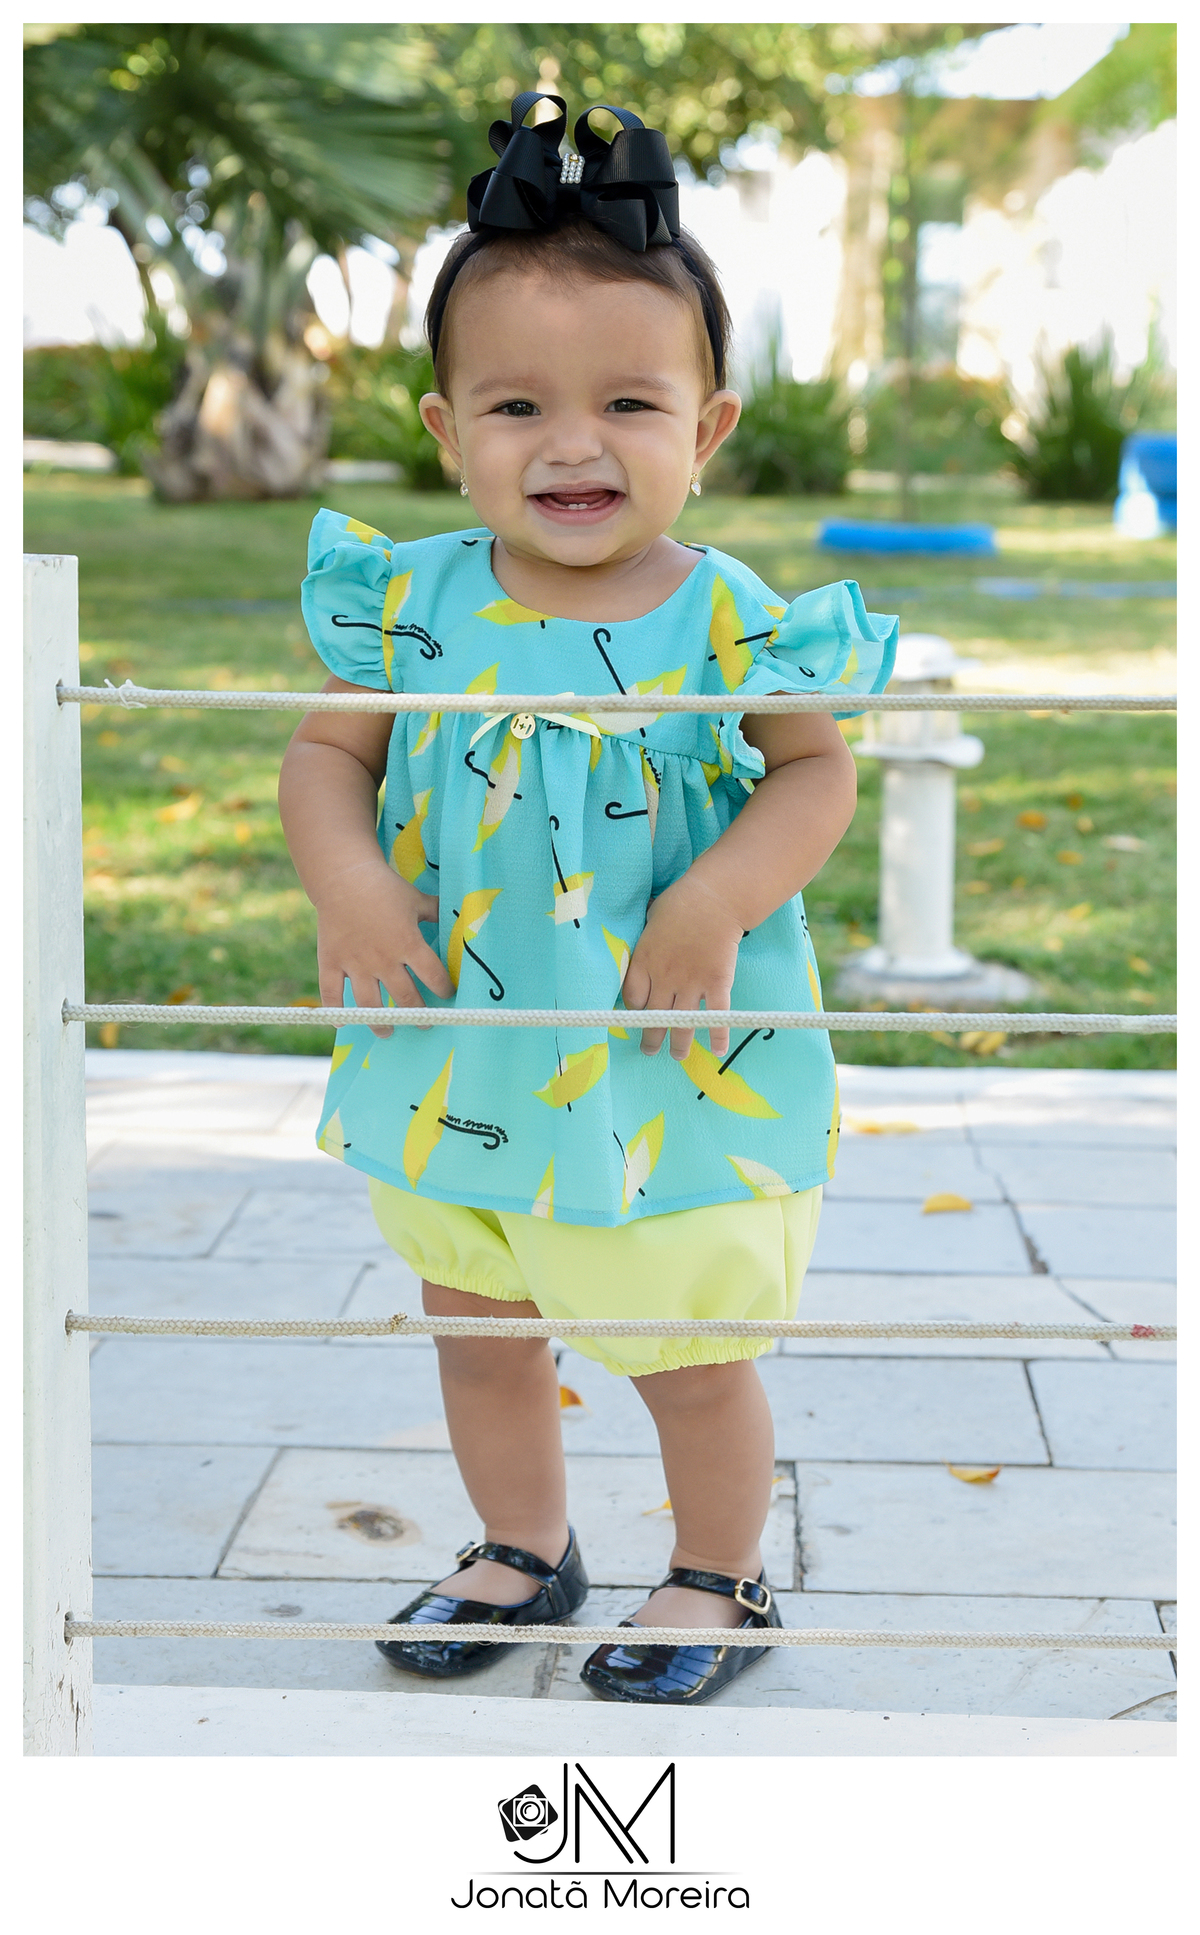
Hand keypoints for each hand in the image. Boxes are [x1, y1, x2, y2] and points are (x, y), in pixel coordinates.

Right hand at [315, 861, 451, 1038]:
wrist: (343, 877)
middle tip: (424, 1023)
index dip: (444, 989)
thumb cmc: (385, 888)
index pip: (434, 976)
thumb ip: (438, 914)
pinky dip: (336, 1011)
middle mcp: (383, 959)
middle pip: (406, 998)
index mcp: (408, 943)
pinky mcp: (331, 962)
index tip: (447, 995)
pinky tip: (342, 1024)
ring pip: (371, 1006)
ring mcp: (356, 963)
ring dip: (382, 1023)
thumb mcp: (417, 899)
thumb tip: (463, 918)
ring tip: (388, 1032)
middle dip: (419, 1015)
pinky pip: (331, 994)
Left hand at [621, 873, 742, 1060]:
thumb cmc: (680, 903)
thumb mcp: (649, 921)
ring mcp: (691, 982)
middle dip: (650, 1038)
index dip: (633, 1011)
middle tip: (649, 1049)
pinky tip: (717, 1050)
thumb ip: (645, 944)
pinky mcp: (717, 983)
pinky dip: (717, 1035)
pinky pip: (715, 1016)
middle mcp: (665, 977)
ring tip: (676, 1056)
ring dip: (678, 1044)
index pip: (631, 999)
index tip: (637, 1015)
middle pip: (653, 1017)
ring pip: (681, 1023)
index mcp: (644, 961)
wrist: (715, 898)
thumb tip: (638, 951)